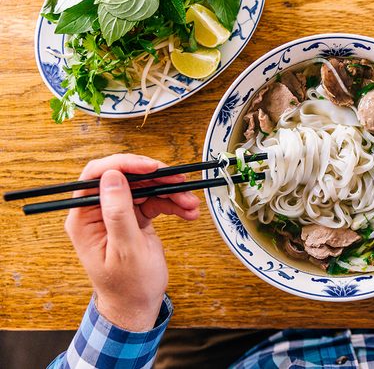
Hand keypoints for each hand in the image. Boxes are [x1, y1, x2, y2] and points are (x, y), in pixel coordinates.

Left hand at [64, 154, 200, 330]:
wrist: (138, 305)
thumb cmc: (128, 286)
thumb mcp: (125, 250)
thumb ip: (118, 212)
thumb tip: (112, 177)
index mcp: (85, 218)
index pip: (97, 176)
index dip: (124, 165)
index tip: (150, 167)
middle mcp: (99, 212)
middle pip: (127, 178)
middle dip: (156, 178)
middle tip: (179, 180)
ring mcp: (118, 214)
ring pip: (145, 188)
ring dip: (171, 192)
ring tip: (190, 203)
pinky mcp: (135, 218)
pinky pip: (155, 201)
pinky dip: (173, 204)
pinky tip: (188, 212)